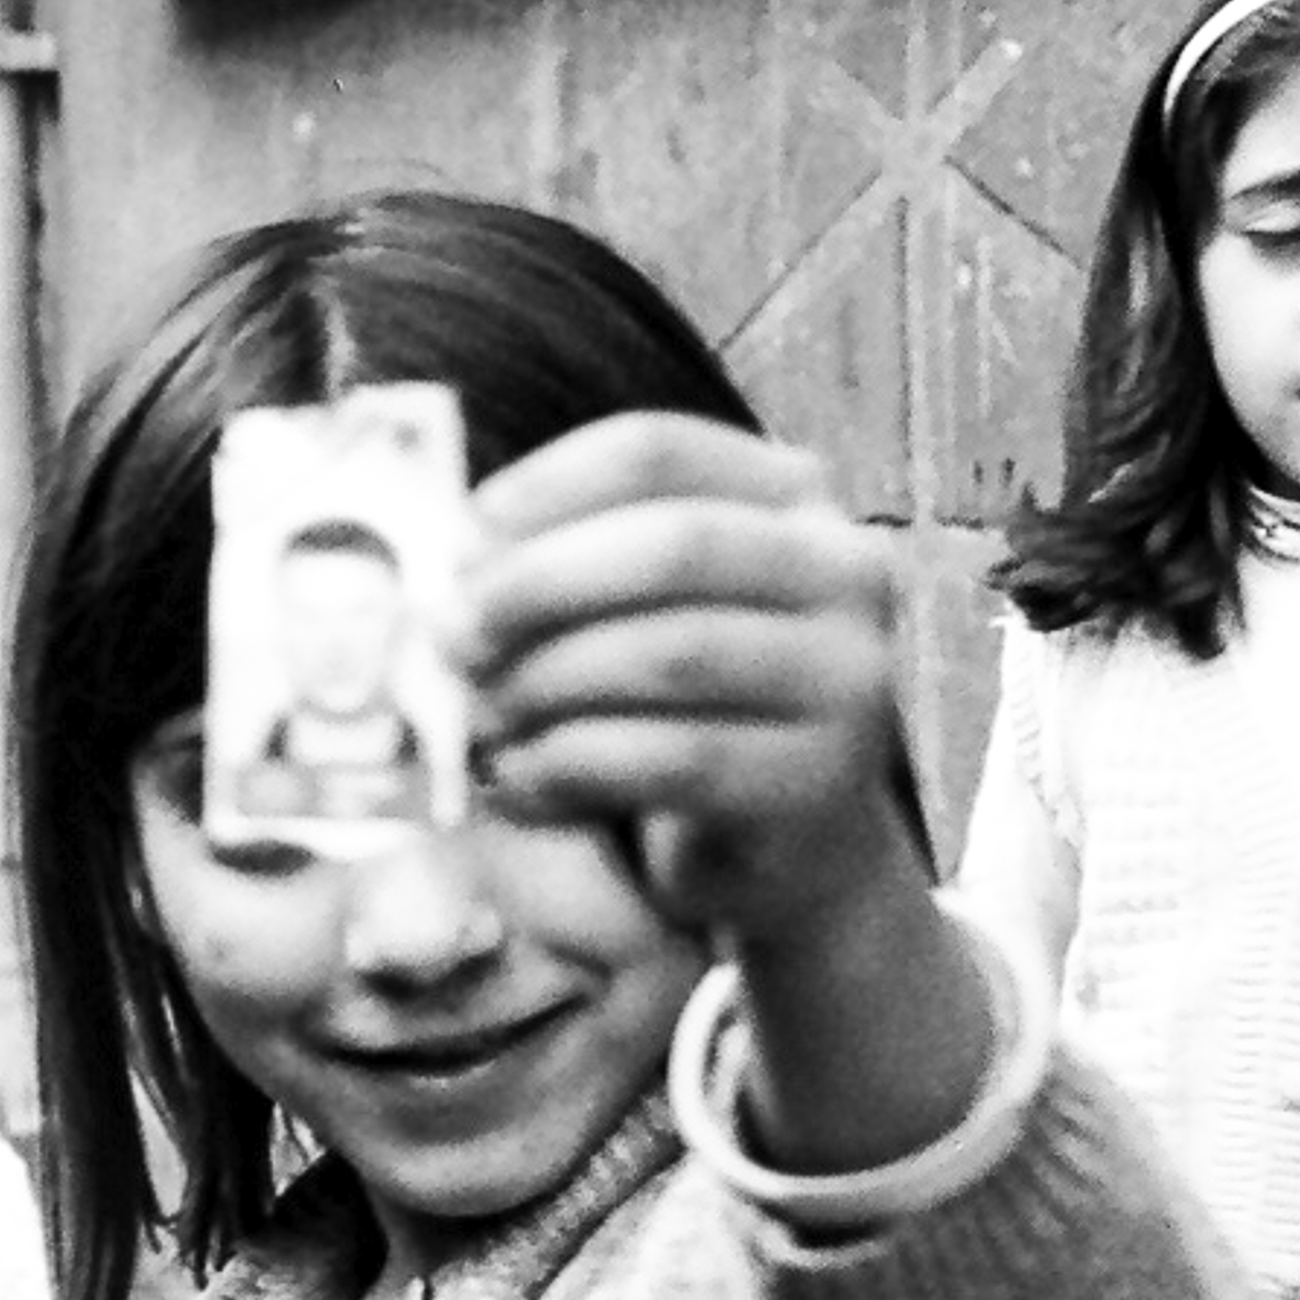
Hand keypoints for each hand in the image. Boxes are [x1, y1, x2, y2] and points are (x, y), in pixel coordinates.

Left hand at [458, 416, 909, 943]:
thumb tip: (460, 554)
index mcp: (792, 497)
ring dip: (549, 683)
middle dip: (540, 586)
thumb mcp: (643, 610)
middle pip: (673, 545)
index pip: (658, 454)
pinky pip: (678, 757)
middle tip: (451, 636)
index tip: (464, 535)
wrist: (783, 846)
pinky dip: (575, 765)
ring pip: (674, 653)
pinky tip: (518, 779)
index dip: (548, 485)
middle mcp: (846, 572)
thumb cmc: (687, 705)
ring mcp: (849, 679)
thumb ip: (573, 562)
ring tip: (479, 717)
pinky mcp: (819, 780)